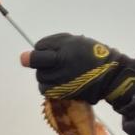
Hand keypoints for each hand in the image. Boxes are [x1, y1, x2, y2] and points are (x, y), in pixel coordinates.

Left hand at [20, 33, 134, 104]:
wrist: (110, 75)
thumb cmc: (93, 54)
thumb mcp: (75, 41)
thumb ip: (52, 45)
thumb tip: (25, 58)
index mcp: (63, 52)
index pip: (38, 48)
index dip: (43, 48)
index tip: (53, 50)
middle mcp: (59, 67)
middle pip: (37, 64)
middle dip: (44, 62)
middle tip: (59, 62)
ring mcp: (59, 82)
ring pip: (40, 77)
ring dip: (46, 74)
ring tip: (61, 72)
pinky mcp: (60, 94)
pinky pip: (45, 89)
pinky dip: (49, 85)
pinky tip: (59, 81)